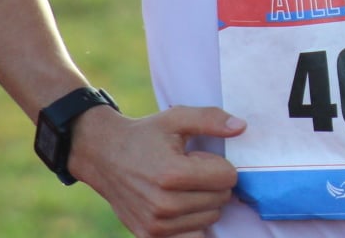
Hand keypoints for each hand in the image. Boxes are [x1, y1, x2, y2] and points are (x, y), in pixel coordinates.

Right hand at [67, 105, 244, 237]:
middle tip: (191, 170)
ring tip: (181, 186)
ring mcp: (156, 225)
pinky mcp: (149, 236)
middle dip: (214, 183)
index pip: (228, 178)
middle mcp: (164, 204)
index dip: (220, 164)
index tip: (199, 158)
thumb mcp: (176, 118)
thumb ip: (211, 119)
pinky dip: (192, 222)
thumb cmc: (144, 136)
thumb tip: (241, 127)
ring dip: (204, 202)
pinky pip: (192, 237)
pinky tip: (180, 205)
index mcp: (172, 174)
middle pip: (221, 199)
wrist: (103, 156)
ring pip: (210, 219)